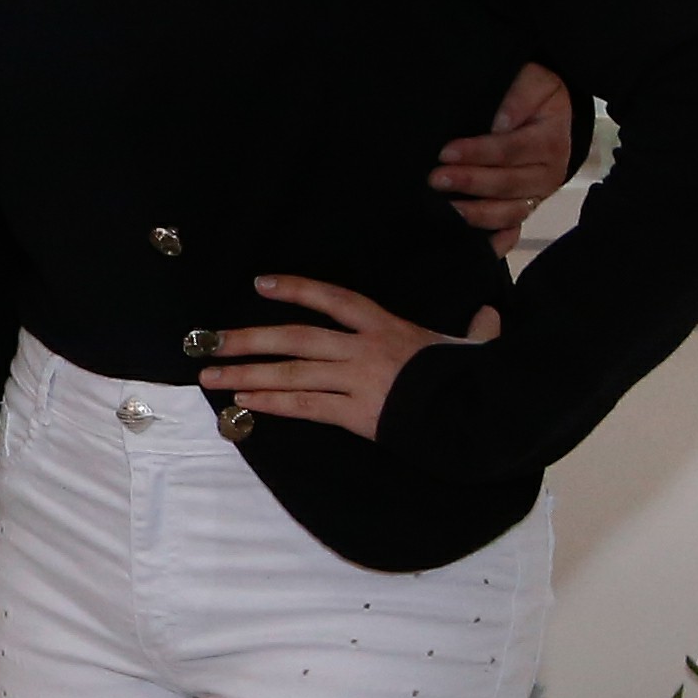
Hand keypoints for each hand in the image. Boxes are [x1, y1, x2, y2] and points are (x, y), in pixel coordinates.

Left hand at [200, 275, 499, 439]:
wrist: (482, 413)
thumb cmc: (477, 378)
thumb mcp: (473, 346)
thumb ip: (475, 329)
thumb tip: (490, 316)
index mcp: (388, 327)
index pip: (335, 299)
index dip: (297, 288)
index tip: (261, 283)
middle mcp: (365, 348)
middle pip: (297, 336)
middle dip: (248, 338)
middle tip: (207, 341)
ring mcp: (358, 380)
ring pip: (292, 371)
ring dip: (246, 372)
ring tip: (210, 376)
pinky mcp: (357, 414)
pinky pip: (306, 406)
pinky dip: (272, 402)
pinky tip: (243, 402)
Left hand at [431, 62, 576, 237]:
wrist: (548, 112)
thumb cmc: (534, 94)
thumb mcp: (534, 81)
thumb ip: (520, 95)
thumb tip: (500, 123)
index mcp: (551, 141)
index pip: (511, 149)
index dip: (479, 152)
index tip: (446, 152)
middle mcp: (549, 173)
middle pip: (508, 184)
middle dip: (470, 183)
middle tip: (435, 179)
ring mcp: (537, 195)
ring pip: (509, 213)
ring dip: (476, 215)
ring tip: (445, 210)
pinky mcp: (524, 208)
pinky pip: (511, 230)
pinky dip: (494, 241)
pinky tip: (470, 246)